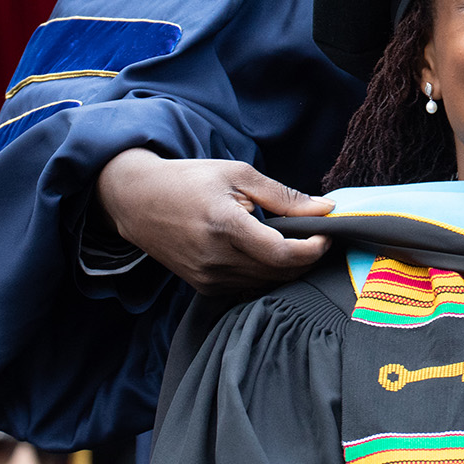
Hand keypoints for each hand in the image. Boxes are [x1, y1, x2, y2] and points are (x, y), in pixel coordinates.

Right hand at [94, 149, 332, 297]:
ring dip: (287, 268)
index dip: (313, 249)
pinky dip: (265, 275)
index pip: (283, 254)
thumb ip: (284, 196)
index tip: (326, 234)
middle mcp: (216, 258)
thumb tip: (326, 209)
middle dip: (306, 258)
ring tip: (293, 243)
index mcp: (225, 226)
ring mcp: (208, 277)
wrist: (137, 201)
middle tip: (316, 237)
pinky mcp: (204, 287)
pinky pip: (248, 288)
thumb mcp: (238, 175)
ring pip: (266, 284)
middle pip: (280, 273)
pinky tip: (266, 255)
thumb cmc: (189, 181)